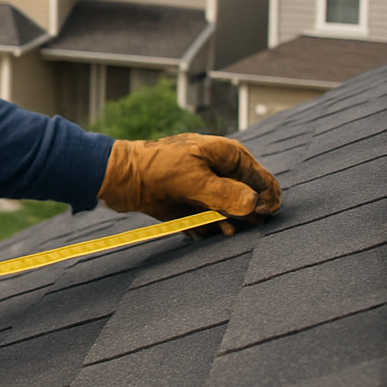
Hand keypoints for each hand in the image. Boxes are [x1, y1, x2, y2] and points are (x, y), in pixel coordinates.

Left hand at [99, 133, 280, 233]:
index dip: (266, 198)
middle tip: (236, 225)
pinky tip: (198, 230)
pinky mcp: (191, 203)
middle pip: (248, 198)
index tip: (260, 214)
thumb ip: (226, 194)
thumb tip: (254, 205)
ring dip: (225, 223)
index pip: (262, 178)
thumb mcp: (195, 181)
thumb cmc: (157, 169)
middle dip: (245, 214)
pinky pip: (208, 220)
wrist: (120, 177)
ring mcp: (206, 187)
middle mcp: (220, 171)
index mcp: (227, 155)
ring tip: (220, 230)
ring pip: (229, 212)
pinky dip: (205, 227)